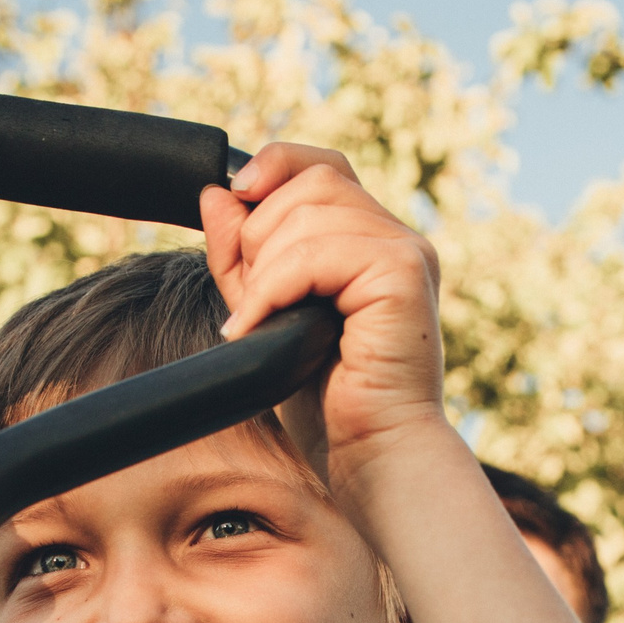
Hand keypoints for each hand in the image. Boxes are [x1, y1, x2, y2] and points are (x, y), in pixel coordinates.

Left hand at [198, 145, 448, 499]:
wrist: (372, 456)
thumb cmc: (327, 401)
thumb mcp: (267, 314)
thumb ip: (243, 257)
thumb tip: (217, 194)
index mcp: (371, 243)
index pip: (322, 167)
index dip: (275, 167)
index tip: (234, 201)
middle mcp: (396, 238)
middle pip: (310, 181)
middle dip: (259, 232)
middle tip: (251, 300)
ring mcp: (406, 252)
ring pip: (309, 211)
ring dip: (263, 267)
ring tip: (256, 322)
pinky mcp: (403, 274)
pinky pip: (317, 251)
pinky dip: (273, 287)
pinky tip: (257, 327)